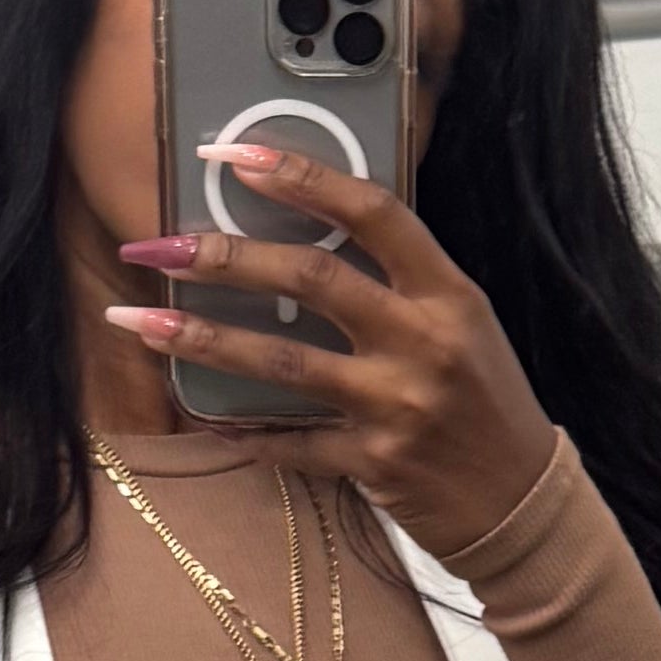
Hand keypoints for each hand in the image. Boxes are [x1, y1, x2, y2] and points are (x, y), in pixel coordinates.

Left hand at [109, 151, 555, 558]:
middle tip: (157, 245)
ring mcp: (399, 405)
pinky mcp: (375, 464)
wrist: (522, 504)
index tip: (235, 156)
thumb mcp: (461, 325)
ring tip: (138, 321)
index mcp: (448, 293)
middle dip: (222, 257)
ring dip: (201, 339)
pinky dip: (242, 430)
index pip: (372, 211)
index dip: (301, 176)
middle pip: (311, 279)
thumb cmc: (484, 403)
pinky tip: (201, 417)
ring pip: (282, 361)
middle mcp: (424, 341)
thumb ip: (396, 283)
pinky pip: (291, 442)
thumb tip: (302, 238)